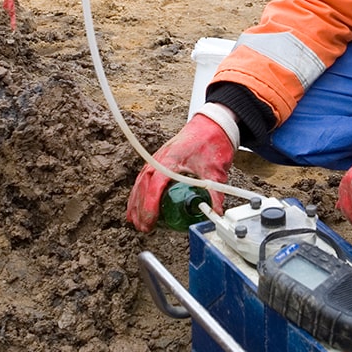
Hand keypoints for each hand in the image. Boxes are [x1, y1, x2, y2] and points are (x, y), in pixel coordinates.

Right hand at [126, 111, 235, 231]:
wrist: (212, 124)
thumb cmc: (211, 141)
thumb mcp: (215, 169)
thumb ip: (215, 192)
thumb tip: (215, 212)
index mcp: (170, 159)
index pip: (155, 185)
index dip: (150, 205)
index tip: (150, 220)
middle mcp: (159, 158)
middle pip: (142, 185)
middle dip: (140, 208)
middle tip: (143, 227)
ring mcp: (157, 157)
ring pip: (140, 181)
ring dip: (136, 201)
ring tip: (135, 221)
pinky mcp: (160, 159)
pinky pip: (144, 177)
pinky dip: (139, 191)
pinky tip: (137, 203)